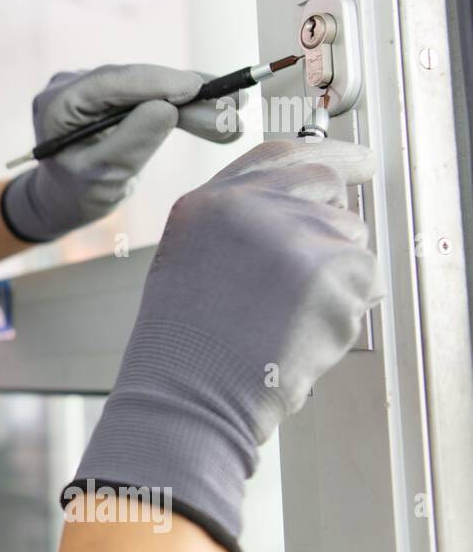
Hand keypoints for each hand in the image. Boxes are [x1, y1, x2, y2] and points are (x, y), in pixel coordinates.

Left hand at [1, 63, 244, 242]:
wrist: (67, 197)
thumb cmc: (77, 193)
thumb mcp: (102, 176)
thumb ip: (131, 142)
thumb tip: (168, 108)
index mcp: (58, 103)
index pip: (110, 83)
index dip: (155, 82)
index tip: (196, 88)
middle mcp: (76, 84)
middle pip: (138, 83)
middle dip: (188, 96)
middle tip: (233, 108)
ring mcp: (98, 86)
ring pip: (154, 88)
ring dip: (197, 103)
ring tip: (235, 118)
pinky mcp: (118, 93)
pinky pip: (157, 95)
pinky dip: (188, 107)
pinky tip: (221, 113)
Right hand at [61, 139, 383, 551]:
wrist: (188, 396)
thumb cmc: (184, 348)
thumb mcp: (191, 262)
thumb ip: (241, 227)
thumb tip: (310, 212)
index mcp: (208, 204)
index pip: (280, 156)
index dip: (325, 155)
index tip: (353, 161)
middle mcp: (251, 207)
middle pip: (326, 185)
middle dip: (339, 216)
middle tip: (334, 251)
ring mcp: (295, 237)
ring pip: (351, 237)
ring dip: (337, 274)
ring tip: (286, 317)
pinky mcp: (333, 274)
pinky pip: (365, 282)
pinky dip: (345, 310)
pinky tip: (301, 334)